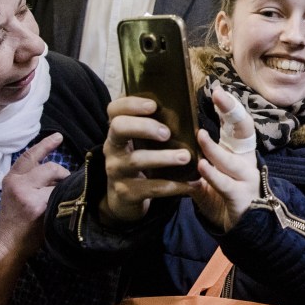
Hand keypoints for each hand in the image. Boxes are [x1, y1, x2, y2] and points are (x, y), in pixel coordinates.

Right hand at [0, 133, 68, 259]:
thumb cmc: (16, 222)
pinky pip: (60, 195)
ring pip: (57, 181)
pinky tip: (59, 211)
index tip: (58, 137)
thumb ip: (31, 181)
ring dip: (63, 190)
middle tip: (65, 186)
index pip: (30, 156)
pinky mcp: (38, 205)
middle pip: (51, 167)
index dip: (45, 145)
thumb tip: (57, 172)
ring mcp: (28, 194)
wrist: (8, 245)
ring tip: (59, 202)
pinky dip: (65, 201)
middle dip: (63, 175)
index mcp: (12, 179)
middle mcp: (17, 183)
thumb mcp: (17, 195)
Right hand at [101, 96, 196, 221]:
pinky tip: (192, 184)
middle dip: (144, 127)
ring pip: (136, 160)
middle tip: (167, 133)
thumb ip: (156, 126)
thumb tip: (188, 106)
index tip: (154, 105)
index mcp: (118, 131)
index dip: (131, 104)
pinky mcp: (126, 192)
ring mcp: (117, 170)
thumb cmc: (141, 161)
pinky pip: (151, 188)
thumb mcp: (142, 142)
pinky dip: (173, 186)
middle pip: (119, 128)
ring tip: (186, 157)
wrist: (124, 200)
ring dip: (163, 157)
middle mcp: (112, 148)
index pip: (114, 110)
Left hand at [189, 84, 260, 232]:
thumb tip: (173, 133)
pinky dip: (214, 176)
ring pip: (232, 161)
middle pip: (244, 132)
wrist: (241, 228)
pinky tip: (201, 167)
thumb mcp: (210, 172)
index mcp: (238, 152)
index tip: (217, 90)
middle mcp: (245, 162)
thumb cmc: (222, 195)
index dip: (230, 106)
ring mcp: (245, 180)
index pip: (238, 123)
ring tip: (200, 136)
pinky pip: (227, 185)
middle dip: (233, 112)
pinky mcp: (239, 198)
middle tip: (219, 94)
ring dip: (215, 148)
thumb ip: (198, 155)